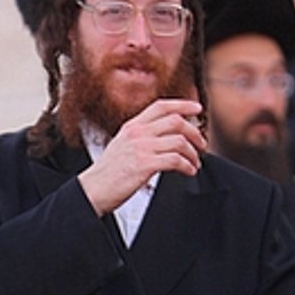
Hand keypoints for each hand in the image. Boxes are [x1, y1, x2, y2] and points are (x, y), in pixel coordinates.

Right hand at [79, 98, 204, 214]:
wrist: (93, 190)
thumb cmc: (108, 174)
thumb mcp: (122, 146)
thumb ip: (140, 138)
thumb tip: (164, 138)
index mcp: (132, 126)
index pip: (161, 106)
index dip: (182, 105)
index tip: (197, 109)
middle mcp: (137, 133)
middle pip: (176, 121)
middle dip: (194, 132)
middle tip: (201, 144)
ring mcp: (141, 148)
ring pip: (179, 141)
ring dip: (193, 153)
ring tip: (195, 163)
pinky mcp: (145, 165)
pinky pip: (175, 160)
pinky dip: (187, 165)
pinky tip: (189, 171)